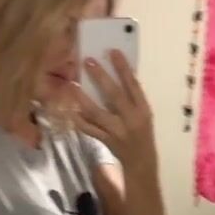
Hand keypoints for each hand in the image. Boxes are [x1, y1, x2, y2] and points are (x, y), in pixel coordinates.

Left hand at [69, 51, 156, 171]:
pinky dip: (79, 119)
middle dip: (100, 77)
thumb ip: (132, 98)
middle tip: (87, 61)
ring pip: (96, 113)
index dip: (123, 68)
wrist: (141, 163)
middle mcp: (131, 119)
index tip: (113, 51)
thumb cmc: (142, 133)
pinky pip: (89, 129)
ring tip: (73, 85)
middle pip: (114, 95)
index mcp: (143, 110)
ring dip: (82, 98)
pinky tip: (71, 109)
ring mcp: (117, 131)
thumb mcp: (144, 114)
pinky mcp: (105, 141)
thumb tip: (115, 74)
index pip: (133, 85)